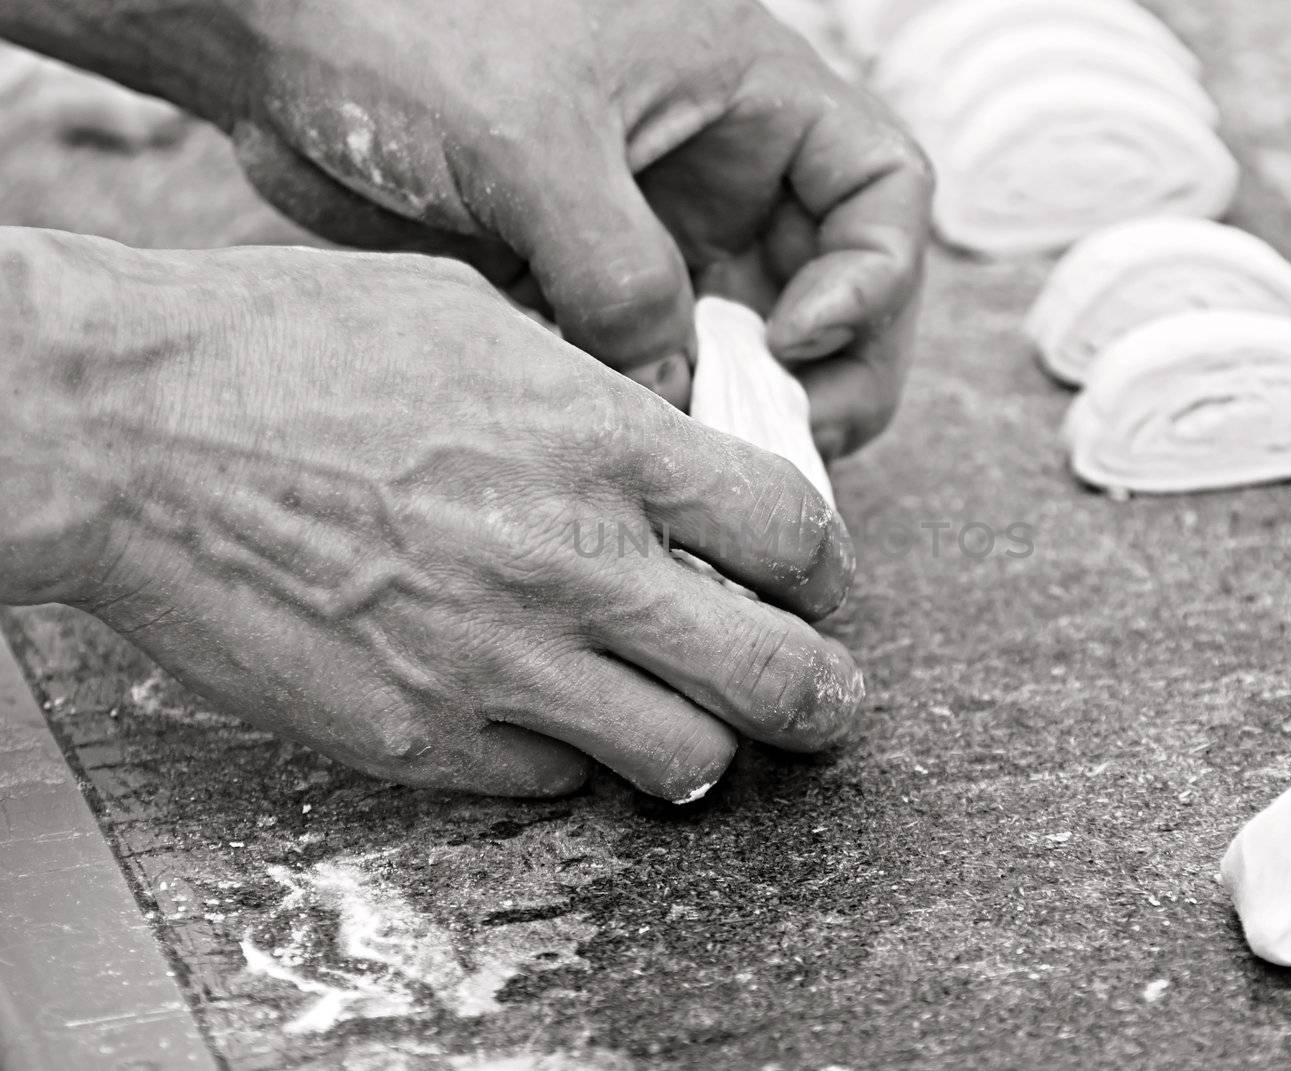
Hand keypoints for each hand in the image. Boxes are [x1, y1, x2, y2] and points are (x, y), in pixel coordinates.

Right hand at [8, 231, 862, 799]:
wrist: (129, 427)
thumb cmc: (292, 347)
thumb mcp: (480, 320)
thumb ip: (599, 401)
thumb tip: (672, 462)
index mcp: (606, 442)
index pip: (797, 533)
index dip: (828, 569)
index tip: (819, 583)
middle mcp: (576, 564)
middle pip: (777, 675)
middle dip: (824, 699)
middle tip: (827, 704)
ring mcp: (499, 665)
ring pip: (683, 762)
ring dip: (698, 744)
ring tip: (680, 719)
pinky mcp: (421, 739)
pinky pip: (551, 784)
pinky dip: (568, 759)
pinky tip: (542, 713)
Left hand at [212, 0, 930, 447]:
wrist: (279, 41)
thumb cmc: (409, 28)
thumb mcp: (537, 144)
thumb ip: (623, 279)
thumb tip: (674, 400)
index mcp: (746, 90)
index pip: (883, 188)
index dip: (874, 276)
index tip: (797, 340)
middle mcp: (720, 164)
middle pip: (841, 282)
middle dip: (835, 368)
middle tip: (794, 441)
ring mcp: (659, 229)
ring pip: (754, 337)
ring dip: (754, 407)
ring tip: (725, 464)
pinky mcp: (592, 282)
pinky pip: (664, 361)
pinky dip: (669, 413)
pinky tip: (650, 456)